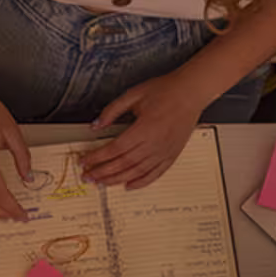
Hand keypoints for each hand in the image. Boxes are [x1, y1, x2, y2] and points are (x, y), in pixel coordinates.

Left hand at [81, 70, 207, 187]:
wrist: (191, 92)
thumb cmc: (166, 91)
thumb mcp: (134, 95)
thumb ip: (112, 110)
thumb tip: (96, 125)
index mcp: (144, 128)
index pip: (114, 149)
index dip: (96, 157)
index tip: (84, 161)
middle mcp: (154, 143)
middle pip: (123, 163)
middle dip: (102, 172)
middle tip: (88, 176)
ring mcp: (164, 151)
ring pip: (136, 172)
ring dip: (117, 179)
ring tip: (102, 182)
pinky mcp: (172, 155)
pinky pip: (155, 174)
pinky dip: (141, 182)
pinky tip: (129, 185)